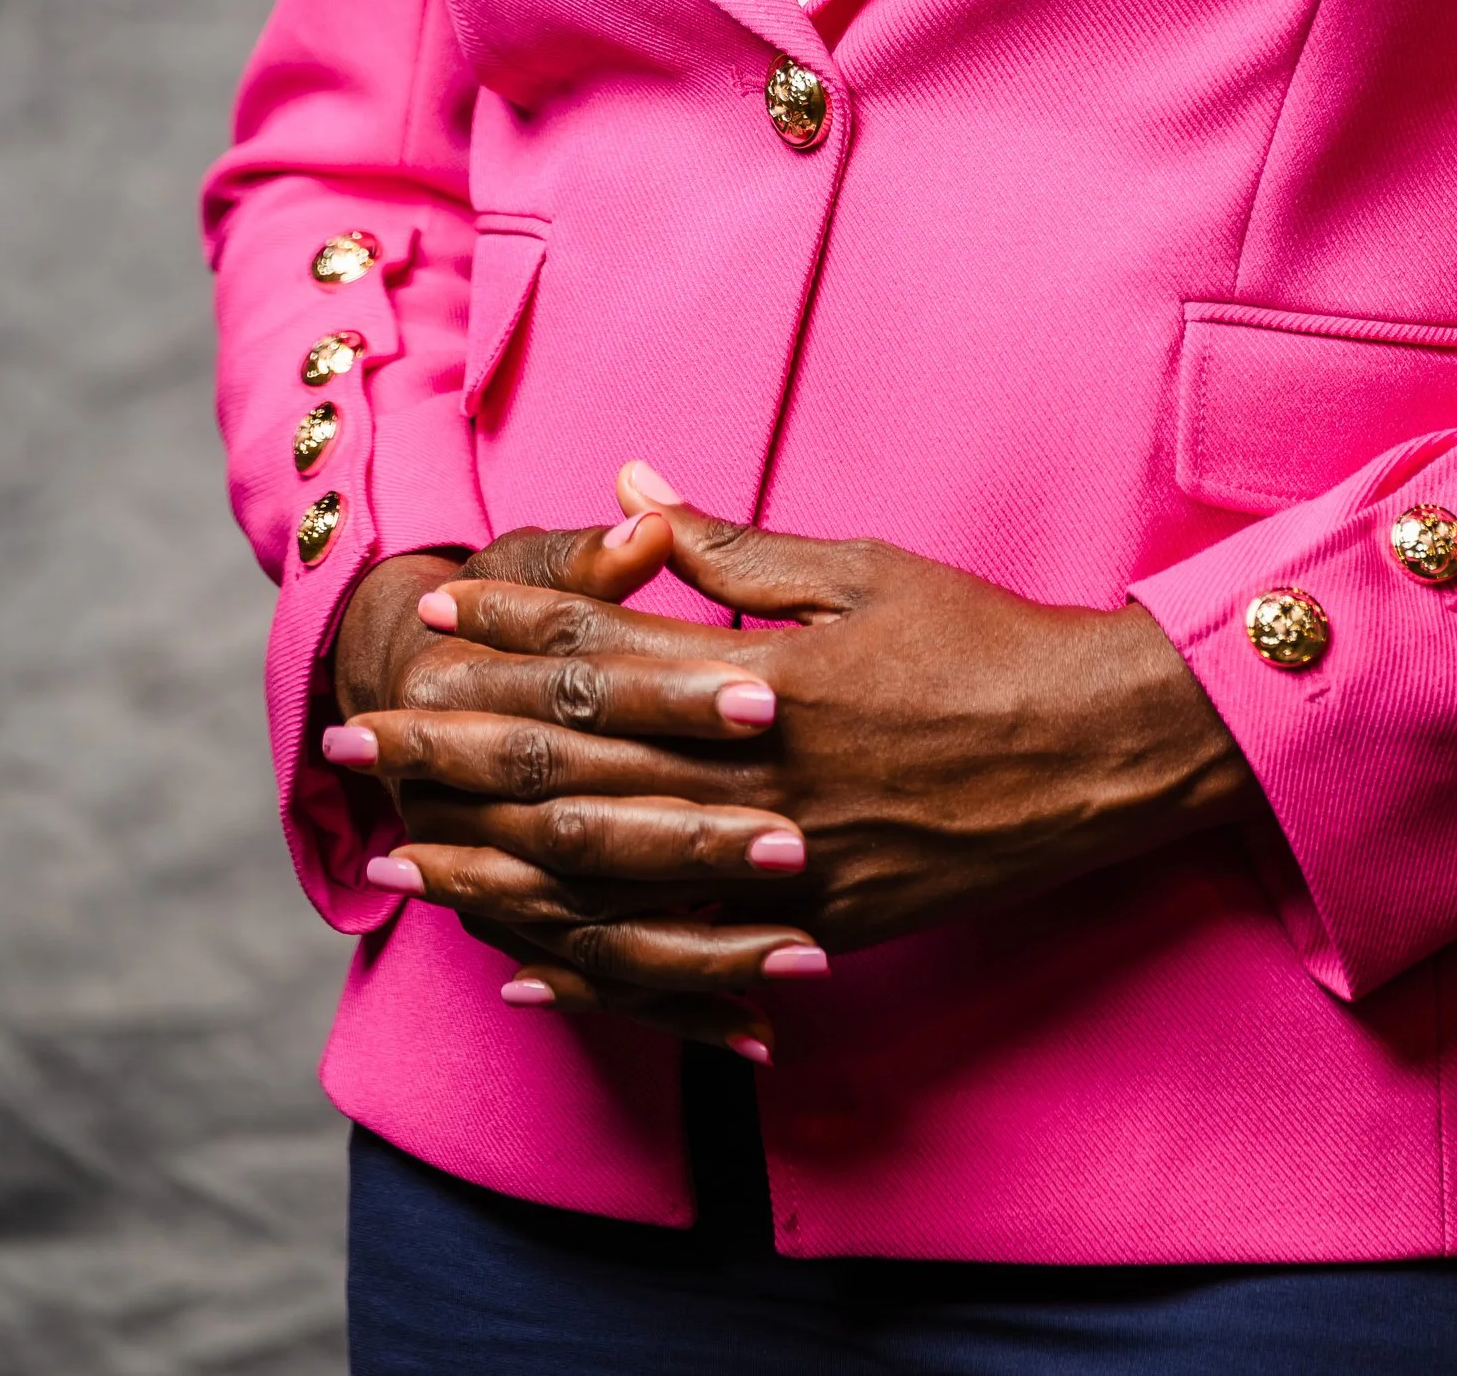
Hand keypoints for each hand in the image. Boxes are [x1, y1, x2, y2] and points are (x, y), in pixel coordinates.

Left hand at [325, 466, 1254, 1031]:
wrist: (1099, 750)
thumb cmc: (981, 640)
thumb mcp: (858, 571)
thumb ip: (731, 549)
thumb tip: (630, 490)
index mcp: (766, 676)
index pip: (607, 644)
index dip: (511, 623)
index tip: (430, 607)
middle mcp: (760, 780)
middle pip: (577, 766)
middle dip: (457, 750)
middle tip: (358, 742)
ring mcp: (783, 870)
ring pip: (605, 881)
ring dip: (492, 866)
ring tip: (403, 858)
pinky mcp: (812, 935)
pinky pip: (678, 965)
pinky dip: (590, 967)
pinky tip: (519, 967)